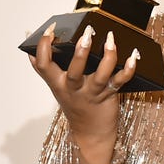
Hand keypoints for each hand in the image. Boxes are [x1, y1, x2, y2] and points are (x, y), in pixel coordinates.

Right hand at [29, 23, 138, 163]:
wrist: (90, 133)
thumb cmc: (74, 104)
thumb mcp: (55, 86)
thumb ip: (44, 67)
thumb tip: (30, 44)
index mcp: (57, 83)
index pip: (43, 64)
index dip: (43, 46)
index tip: (50, 30)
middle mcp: (74, 88)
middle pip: (74, 71)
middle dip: (80, 52)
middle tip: (86, 33)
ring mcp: (92, 93)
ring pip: (100, 75)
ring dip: (108, 56)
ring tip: (110, 40)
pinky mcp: (109, 95)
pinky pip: (120, 81)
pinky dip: (128, 69)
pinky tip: (133, 57)